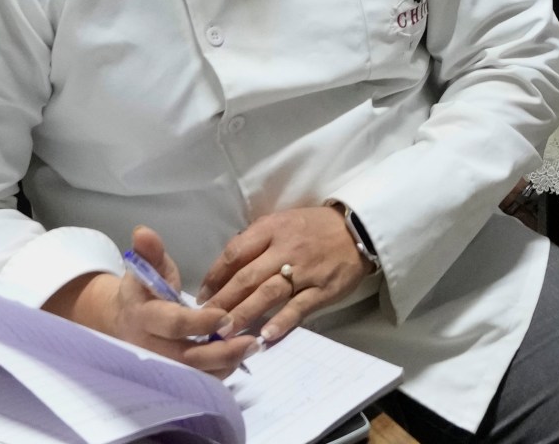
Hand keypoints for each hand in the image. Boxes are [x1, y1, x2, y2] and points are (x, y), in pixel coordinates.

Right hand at [44, 226, 257, 376]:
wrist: (124, 320)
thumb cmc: (144, 290)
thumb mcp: (146, 268)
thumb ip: (150, 252)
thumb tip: (142, 231)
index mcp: (143, 317)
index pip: (173, 324)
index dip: (200, 323)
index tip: (225, 315)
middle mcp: (148, 347)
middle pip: (186, 358)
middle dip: (220, 351)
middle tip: (251, 340)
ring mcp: (159, 365)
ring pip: (193, 374)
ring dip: (224, 364)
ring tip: (253, 346)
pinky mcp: (171, 374)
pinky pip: (196, 380)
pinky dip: (219, 372)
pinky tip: (240, 357)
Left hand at [199, 206, 373, 345]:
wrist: (357, 230)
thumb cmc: (313, 228)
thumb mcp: (282, 222)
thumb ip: (255, 240)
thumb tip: (226, 266)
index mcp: (272, 229)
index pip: (235, 253)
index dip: (215, 276)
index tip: (201, 297)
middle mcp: (285, 249)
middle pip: (247, 277)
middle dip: (223, 301)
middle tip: (204, 322)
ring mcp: (305, 271)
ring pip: (268, 294)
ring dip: (244, 314)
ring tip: (225, 332)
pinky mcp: (323, 289)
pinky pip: (299, 307)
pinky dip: (281, 322)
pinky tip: (265, 335)